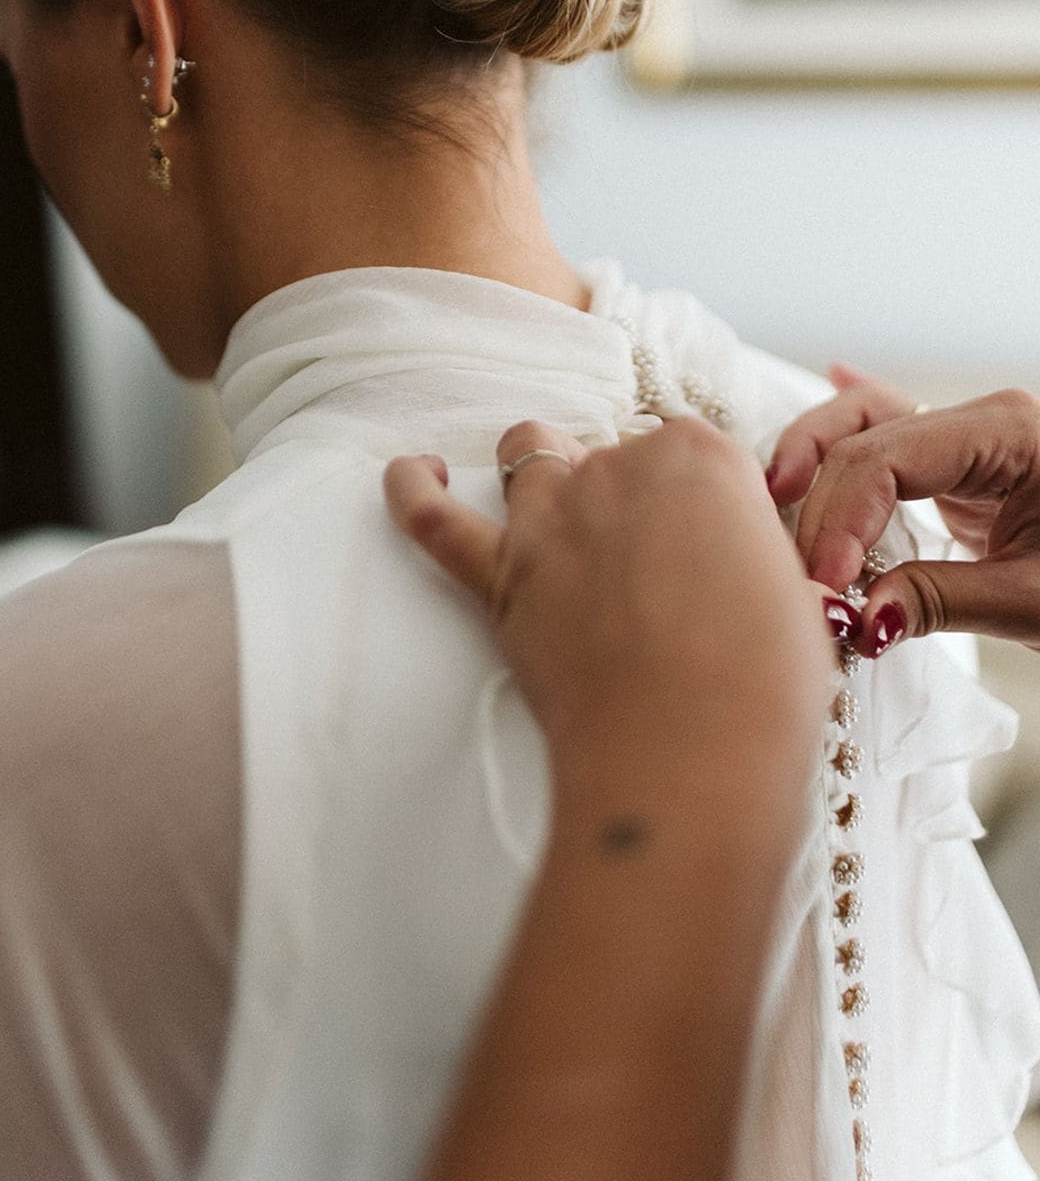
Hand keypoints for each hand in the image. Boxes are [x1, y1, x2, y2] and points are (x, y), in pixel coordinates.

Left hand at [386, 417, 830, 789]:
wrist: (689, 757)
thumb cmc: (761, 686)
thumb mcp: (793, 599)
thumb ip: (752, 559)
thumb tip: (737, 570)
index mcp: (704, 458)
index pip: (694, 449)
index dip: (702, 500)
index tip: (715, 545)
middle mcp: (621, 467)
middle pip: (616, 453)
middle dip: (633, 494)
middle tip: (657, 567)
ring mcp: (553, 518)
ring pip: (531, 455)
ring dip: (544, 470)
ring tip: (561, 508)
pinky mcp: (501, 577)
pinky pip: (434, 518)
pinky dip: (413, 490)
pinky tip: (412, 471)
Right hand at [772, 379, 1039, 654]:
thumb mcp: (1037, 602)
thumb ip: (941, 602)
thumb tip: (854, 620)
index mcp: (1006, 431)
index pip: (886, 458)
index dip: (840, 520)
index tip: (822, 589)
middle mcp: (981, 421)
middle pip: (862, 436)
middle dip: (818, 504)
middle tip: (795, 578)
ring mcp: (971, 440)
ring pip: (867, 423)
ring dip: (817, 464)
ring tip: (773, 505)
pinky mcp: (967, 470)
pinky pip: (896, 433)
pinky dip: (856, 423)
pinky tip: (830, 377)